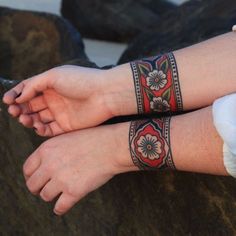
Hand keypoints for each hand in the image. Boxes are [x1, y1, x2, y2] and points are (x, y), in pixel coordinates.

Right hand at [3, 65, 135, 135]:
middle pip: (31, 105)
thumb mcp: (53, 76)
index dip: (16, 95)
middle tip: (14, 111)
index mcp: (50, 85)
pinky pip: (49, 130)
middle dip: (20, 108)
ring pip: (38, 118)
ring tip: (25, 118)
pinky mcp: (67, 125)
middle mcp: (54, 99)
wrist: (104, 94)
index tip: (7, 101)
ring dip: (28, 119)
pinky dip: (40, 129)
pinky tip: (38, 126)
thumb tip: (19, 95)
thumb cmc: (80, 81)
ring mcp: (60, 112)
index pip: (28, 90)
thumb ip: (33, 85)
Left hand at [23, 123, 136, 214]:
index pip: (27, 169)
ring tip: (60, 193)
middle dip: (38, 188)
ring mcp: (61, 179)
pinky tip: (65, 204)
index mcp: (47, 149)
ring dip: (52, 196)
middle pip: (32, 185)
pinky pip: (59, 207)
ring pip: (45, 196)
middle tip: (46, 188)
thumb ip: (53, 151)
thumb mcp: (67, 137)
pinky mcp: (74, 191)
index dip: (30, 176)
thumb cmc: (93, 139)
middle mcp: (50, 164)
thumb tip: (45, 164)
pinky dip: (61, 208)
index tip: (37, 179)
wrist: (111, 146)